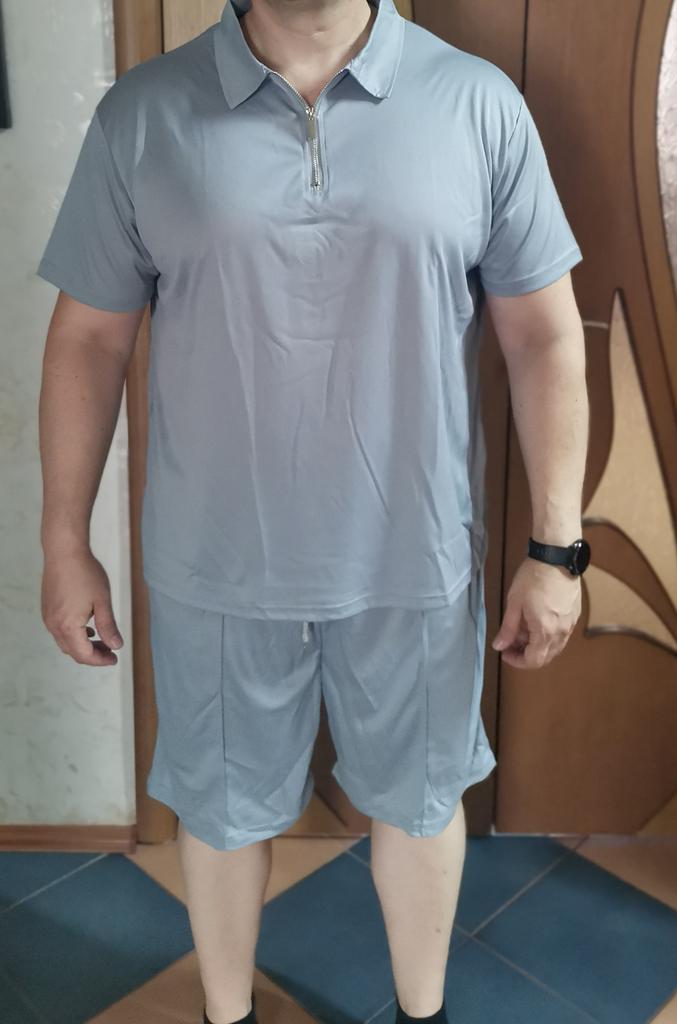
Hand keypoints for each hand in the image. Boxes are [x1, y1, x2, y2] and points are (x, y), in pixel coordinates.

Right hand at [41, 547, 123, 665]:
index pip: (84, 655)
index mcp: (68, 626)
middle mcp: (54, 625)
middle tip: (111, 652)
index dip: (100, 660)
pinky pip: (60, 631)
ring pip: (65, 642)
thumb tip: (116, 646)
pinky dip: (74, 635)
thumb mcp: (102, 601)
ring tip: (102, 640)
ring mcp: (48, 617)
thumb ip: (108, 626)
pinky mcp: (47, 609)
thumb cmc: (85, 573)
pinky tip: (88, 628)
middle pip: (73, 651)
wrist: (64, 551)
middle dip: (93, 655)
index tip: (115, 658)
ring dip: (83, 645)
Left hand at [491, 556, 580, 668]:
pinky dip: (548, 636)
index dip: (517, 661)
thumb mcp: (514, 603)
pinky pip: (562, 635)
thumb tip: (499, 646)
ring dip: (538, 646)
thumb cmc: (532, 578)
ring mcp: (570, 624)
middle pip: (546, 657)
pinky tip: (537, 622)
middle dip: (526, 655)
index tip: (505, 652)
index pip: (534, 661)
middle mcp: (561, 632)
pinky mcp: (575, 615)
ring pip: (555, 647)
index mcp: (545, 631)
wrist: (556, 557)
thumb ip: (508, 628)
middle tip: (511, 644)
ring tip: (522, 631)